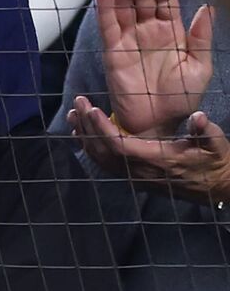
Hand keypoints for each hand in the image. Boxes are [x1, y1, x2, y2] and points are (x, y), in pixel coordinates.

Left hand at [68, 96, 229, 201]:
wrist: (216, 188)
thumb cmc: (215, 162)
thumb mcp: (216, 144)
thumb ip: (205, 131)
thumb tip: (199, 117)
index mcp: (158, 161)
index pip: (120, 146)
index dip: (103, 129)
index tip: (92, 109)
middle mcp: (140, 172)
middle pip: (103, 151)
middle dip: (87, 127)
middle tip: (78, 103)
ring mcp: (134, 176)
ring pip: (100, 158)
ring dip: (84, 136)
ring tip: (74, 114)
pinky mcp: (132, 177)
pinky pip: (104, 163)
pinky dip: (90, 147)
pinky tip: (81, 133)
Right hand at [96, 0, 213, 136]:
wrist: (158, 124)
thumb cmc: (181, 99)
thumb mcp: (200, 67)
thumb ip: (201, 38)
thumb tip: (207, 8)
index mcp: (173, 33)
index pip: (166, 2)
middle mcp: (149, 32)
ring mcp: (130, 41)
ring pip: (124, 8)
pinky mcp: (113, 52)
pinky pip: (108, 27)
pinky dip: (104, 10)